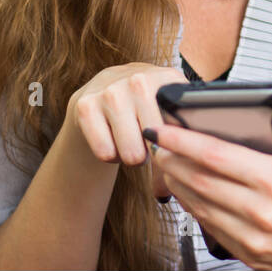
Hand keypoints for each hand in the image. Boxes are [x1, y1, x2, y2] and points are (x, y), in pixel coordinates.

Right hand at [66, 62, 187, 198]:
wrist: (104, 88)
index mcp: (168, 79)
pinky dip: (110, 155)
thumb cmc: (146, 107)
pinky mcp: (85, 105)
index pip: (182, 130)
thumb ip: (186, 139)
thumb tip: (171, 191)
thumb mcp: (171, 111)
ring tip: (131, 139)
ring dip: (130, 156)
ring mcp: (111, 90)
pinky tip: (113, 138)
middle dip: (152, 154)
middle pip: (155, 146)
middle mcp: (140, 79)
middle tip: (147, 142)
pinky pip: (104, 153)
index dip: (177, 149)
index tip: (172, 151)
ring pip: (130, 154)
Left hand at [147, 97, 271, 269]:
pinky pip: (211, 229)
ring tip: (166, 164)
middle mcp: (262, 212)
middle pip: (200, 180)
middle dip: (172, 158)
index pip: (219, 157)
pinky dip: (194, 209)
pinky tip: (189, 195)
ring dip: (177, 183)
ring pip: (200, 206)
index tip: (165, 129)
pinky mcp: (251, 256)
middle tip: (158, 141)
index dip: (185, 141)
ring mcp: (253, 237)